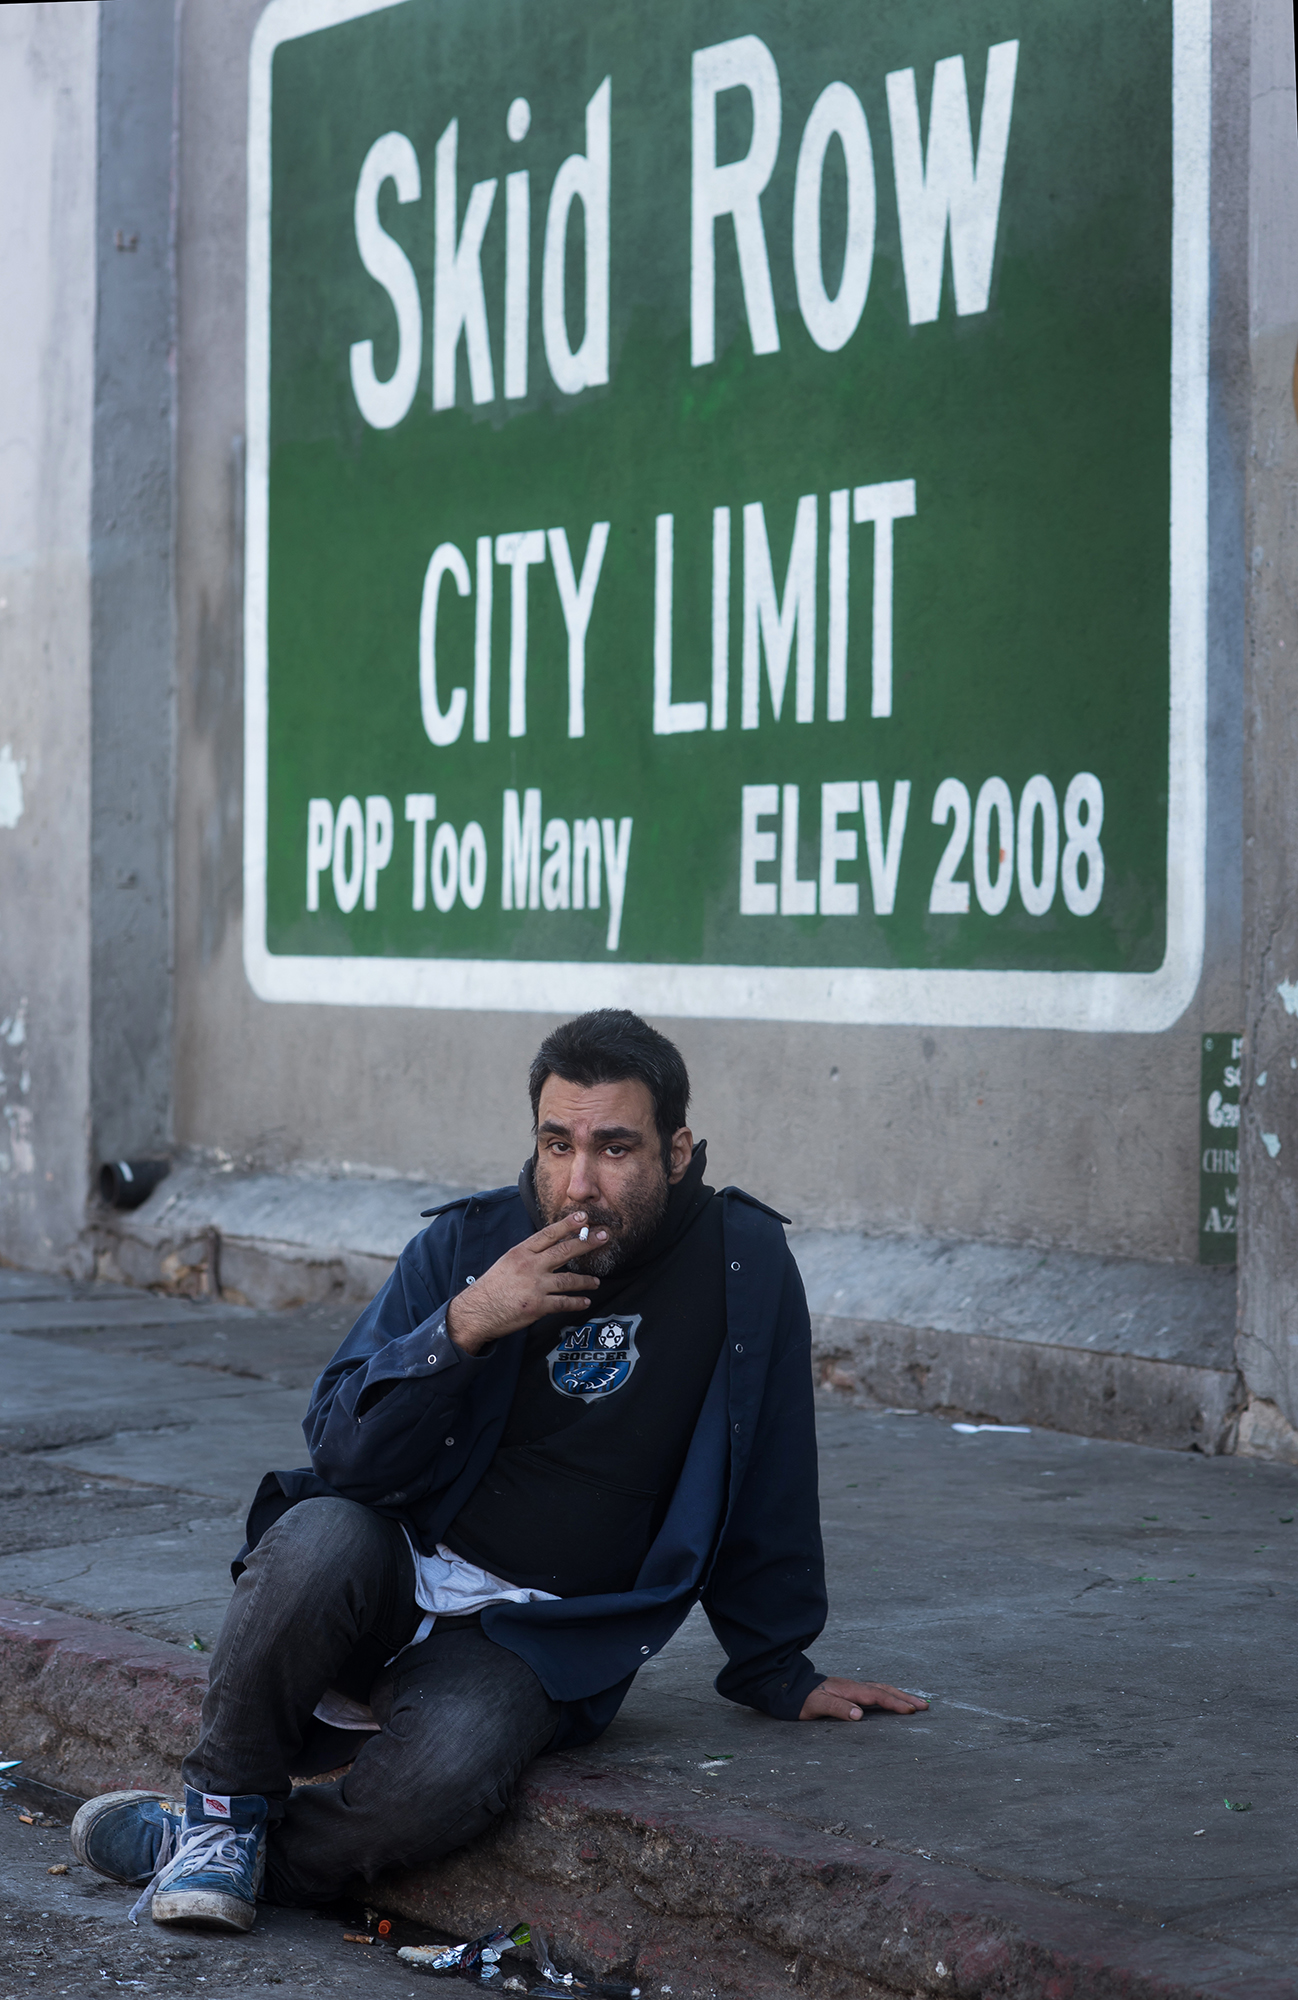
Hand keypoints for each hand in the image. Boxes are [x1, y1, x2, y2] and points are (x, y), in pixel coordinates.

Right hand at [446, 1212, 607, 1353]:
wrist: (478, 1311)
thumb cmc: (492, 1286)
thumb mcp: (507, 1262)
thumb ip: (528, 1255)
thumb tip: (549, 1249)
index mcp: (521, 1252)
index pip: (548, 1234)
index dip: (568, 1224)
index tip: (583, 1217)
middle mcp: (530, 1266)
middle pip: (564, 1251)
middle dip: (587, 1243)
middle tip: (604, 1236)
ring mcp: (535, 1286)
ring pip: (569, 1280)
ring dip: (586, 1281)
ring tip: (596, 1282)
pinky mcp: (538, 1306)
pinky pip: (563, 1302)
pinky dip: (576, 1302)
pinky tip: (585, 1301)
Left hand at [798, 1677, 928, 1721]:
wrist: (793, 1688)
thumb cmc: (804, 1699)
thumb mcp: (817, 1706)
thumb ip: (838, 1709)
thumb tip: (859, 1715)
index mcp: (850, 1689)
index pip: (877, 1696)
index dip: (894, 1703)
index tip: (911, 1710)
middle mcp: (854, 1686)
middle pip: (885, 1690)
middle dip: (906, 1698)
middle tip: (925, 1706)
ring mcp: (854, 1688)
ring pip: (882, 1689)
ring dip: (900, 1695)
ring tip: (916, 1703)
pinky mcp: (851, 1692)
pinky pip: (876, 1692)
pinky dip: (889, 1695)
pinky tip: (893, 1700)